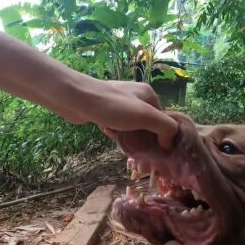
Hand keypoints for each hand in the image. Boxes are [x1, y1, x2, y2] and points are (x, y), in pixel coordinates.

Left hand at [63, 78, 178, 149]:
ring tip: (120, 141)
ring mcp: (118, 102)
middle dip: (142, 138)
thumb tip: (168, 141)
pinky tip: (108, 132)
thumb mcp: (145, 116)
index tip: (154, 149)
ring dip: (127, 136)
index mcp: (147, 93)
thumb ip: (164, 127)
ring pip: (131, 126)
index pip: (162, 119)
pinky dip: (114, 132)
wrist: (75, 99)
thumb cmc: (112, 106)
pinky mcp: (105, 109)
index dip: (160, 135)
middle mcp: (135, 95)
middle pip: (146, 124)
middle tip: (136, 150)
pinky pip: (116, 125)